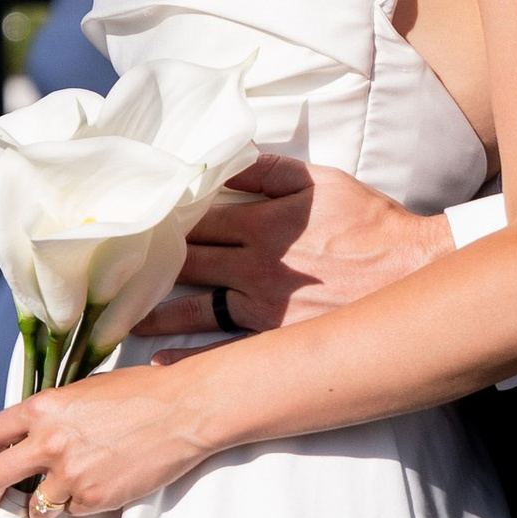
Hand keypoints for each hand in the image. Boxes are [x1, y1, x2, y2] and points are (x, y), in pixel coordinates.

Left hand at [0, 361, 223, 517]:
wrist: (181, 411)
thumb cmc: (143, 393)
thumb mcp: (88, 388)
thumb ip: (57, 411)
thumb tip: (41, 429)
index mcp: (45, 407)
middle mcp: (49, 442)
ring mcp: (70, 474)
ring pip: (34, 508)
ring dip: (41, 509)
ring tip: (53, 503)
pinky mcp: (93, 499)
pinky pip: (72, 513)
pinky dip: (79, 507)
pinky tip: (96, 489)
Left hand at [128, 155, 449, 339]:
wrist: (411, 276)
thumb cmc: (370, 223)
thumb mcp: (322, 180)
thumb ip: (272, 169)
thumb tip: (231, 157)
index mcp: (260, 222)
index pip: (196, 217)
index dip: (161, 216)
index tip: (129, 218)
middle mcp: (254, 266)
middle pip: (186, 261)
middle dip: (146, 262)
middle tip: (105, 265)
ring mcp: (263, 307)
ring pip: (194, 306)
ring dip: (153, 310)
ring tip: (118, 314)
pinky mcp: (277, 337)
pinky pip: (223, 350)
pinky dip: (189, 356)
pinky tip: (159, 361)